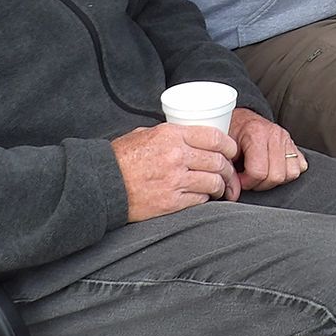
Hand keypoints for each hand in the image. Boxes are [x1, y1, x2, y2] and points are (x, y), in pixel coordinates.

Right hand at [112, 123, 239, 220]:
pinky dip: (206, 199)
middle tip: (230, 175)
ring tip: (221, 189)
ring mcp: (175, 180)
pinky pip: (200, 199)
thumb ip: (170, 135)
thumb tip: (190, 137)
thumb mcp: (145, 134)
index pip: (214, 137)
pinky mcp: (171, 202)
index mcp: (171, 135)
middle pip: (218, 161)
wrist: (102, 184)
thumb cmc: (121, 158)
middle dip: (229, 169)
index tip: (232, 152)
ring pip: (214, 182)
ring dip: (222, 187)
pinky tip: (204, 197)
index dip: (230, 146)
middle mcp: (176, 155)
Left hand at [229, 106, 308, 191]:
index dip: (246, 182)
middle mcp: (275, 135)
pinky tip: (273, 169)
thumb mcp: (225, 150)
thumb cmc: (232, 133)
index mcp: (256, 133)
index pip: (258, 172)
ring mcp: (287, 139)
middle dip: (260, 184)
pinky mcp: (294, 144)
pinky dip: (287, 173)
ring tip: (261, 174)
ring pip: (291, 173)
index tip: (239, 179)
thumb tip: (234, 193)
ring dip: (275, 180)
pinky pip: (300, 167)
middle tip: (249, 179)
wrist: (241, 119)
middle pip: (276, 176)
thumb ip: (229, 171)